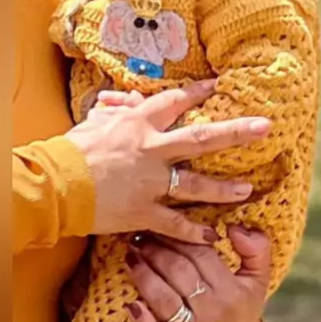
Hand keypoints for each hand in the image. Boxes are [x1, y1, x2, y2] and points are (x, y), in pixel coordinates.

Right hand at [65, 81, 269, 243]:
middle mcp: (151, 151)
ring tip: (247, 190)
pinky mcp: (142, 212)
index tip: (218, 86)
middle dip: (236, 133)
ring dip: (224, 189)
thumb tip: (126, 99)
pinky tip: (212, 235)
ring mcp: (150, 184)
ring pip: (196, 185)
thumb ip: (114, 110)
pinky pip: (174, 224)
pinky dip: (193, 232)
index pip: (175, 102)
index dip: (198, 93)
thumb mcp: (93, 122)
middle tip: (265, 128)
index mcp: (138, 124)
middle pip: (202, 139)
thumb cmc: (70, 151)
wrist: (55, 184)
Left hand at [124, 227, 269, 321]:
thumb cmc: (241, 312)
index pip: (200, 255)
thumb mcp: (258, 281)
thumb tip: (235, 227)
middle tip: (138, 238)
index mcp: (232, 291)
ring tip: (130, 259)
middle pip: (178, 273)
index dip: (178, 237)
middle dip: (155, 251)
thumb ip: (256, 249)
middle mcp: (214, 312)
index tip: (160, 226)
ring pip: (164, 300)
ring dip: (143, 277)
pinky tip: (131, 304)